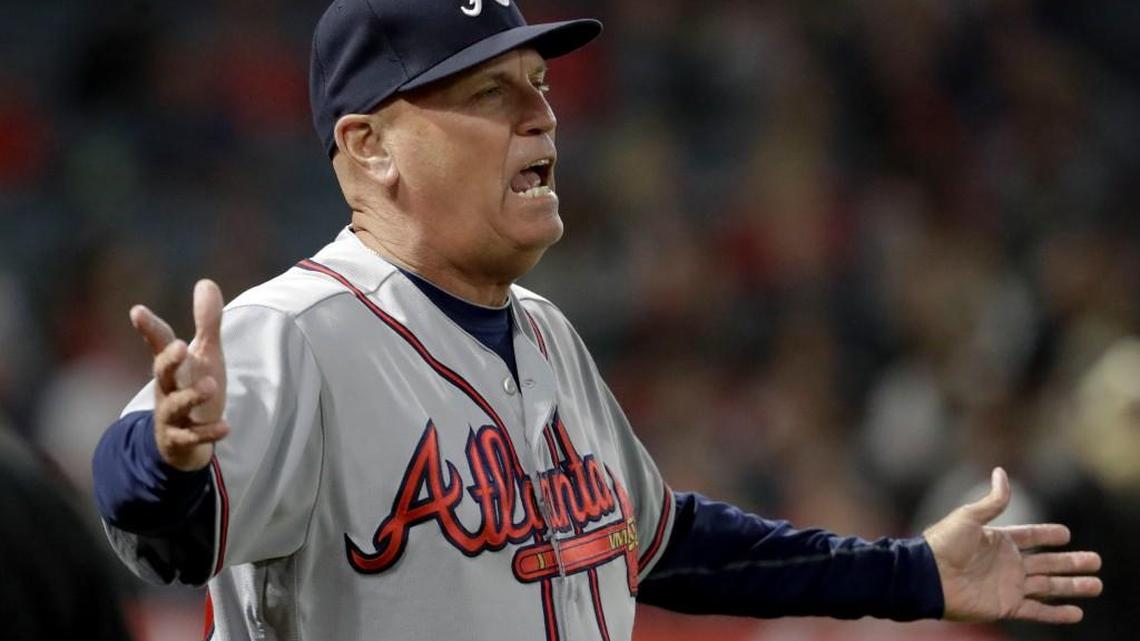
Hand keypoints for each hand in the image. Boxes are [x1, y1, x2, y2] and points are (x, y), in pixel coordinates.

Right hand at [130, 279, 228, 470]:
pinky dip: (207, 433)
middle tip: (180, 345)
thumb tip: (206, 282)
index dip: (149, 327)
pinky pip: (192, 437)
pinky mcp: (181, 440)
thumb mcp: (205, 355)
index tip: (137, 311)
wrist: (184, 442)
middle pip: (162, 373)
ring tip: (211, 385)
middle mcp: (167, 389)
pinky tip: (226, 427)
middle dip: (168, 360)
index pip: (159, 343)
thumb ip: (207, 322)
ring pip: (174, 406)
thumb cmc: (193, 389)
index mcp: (172, 366)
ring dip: (190, 396)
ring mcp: (172, 416)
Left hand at [924, 467, 1101, 623]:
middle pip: (1048, 563)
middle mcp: (1007, 564)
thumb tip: (1001, 471)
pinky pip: (1038, 611)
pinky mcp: (1006, 606)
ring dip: (1072, 586)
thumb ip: (993, 500)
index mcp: (999, 541)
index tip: (1066, 534)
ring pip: (1048, 586)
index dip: (1048, 536)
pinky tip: (1076, 612)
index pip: (1031, 537)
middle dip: (1072, 562)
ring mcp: (1008, 586)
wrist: (928, 576)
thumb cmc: (944, 544)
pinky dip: (1057, 613)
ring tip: (1096, 584)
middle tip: (1096, 560)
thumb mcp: (969, 516)